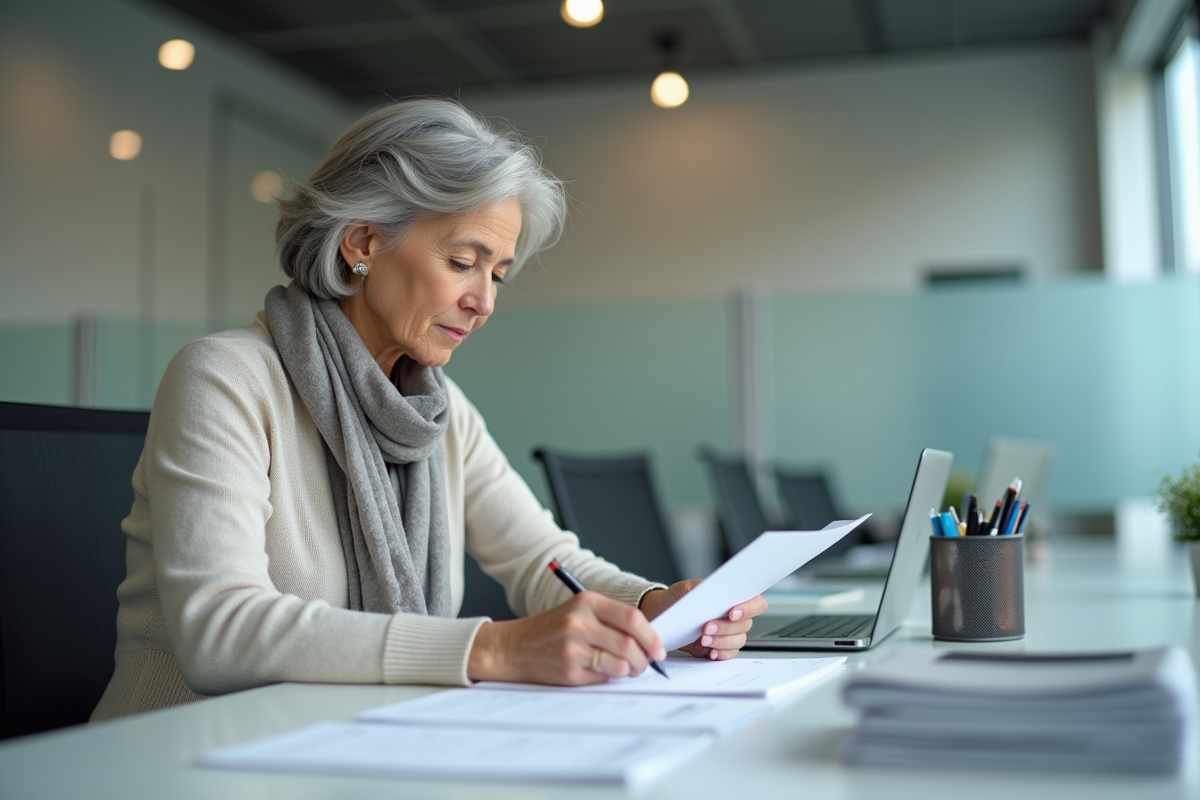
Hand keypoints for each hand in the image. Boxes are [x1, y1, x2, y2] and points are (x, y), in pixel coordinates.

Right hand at [467, 592, 666, 684]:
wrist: (513, 647)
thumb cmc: (552, 629)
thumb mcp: (579, 612)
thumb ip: (611, 620)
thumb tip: (649, 640)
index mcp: (587, 602)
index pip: (632, 619)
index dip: (651, 637)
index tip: (658, 649)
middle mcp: (579, 622)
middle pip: (629, 644)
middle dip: (644, 658)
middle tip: (645, 663)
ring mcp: (572, 647)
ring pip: (619, 664)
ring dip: (629, 670)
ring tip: (625, 669)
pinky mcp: (568, 670)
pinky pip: (603, 677)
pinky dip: (609, 677)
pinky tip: (600, 671)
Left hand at [639, 580, 768, 660]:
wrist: (664, 614)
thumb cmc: (678, 598)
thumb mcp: (686, 589)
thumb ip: (700, 589)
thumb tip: (711, 594)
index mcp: (733, 598)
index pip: (756, 603)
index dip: (749, 608)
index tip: (732, 613)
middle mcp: (735, 616)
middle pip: (746, 625)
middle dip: (726, 627)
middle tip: (707, 627)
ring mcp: (729, 633)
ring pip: (738, 641)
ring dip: (721, 641)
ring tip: (703, 639)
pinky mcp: (720, 648)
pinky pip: (729, 654)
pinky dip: (721, 654)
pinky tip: (710, 652)